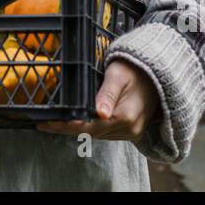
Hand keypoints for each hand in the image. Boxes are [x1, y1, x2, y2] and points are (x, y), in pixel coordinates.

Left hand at [36, 57, 157, 141]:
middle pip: (91, 133)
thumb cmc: (135, 69)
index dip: (65, 126)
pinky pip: (106, 133)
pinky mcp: (131, 132)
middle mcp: (128, 129)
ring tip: (57, 123)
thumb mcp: (118, 75)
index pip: (88, 126)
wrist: (158, 74)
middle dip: (68, 128)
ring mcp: (131, 133)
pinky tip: (79, 121)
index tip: (46, 124)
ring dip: (79, 130)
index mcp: (124, 116)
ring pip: (98, 135)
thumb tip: (99, 113)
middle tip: (46, 122)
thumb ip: (107, 94)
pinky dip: (92, 128)